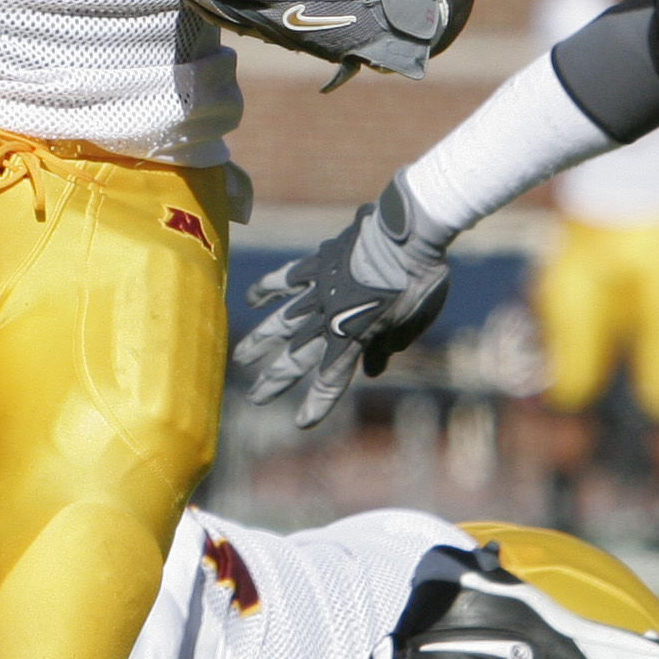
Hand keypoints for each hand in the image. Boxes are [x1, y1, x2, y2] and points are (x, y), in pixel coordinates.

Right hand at [234, 171, 452, 426]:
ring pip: (282, 322)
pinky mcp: (317, 264)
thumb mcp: (411, 325)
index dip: (317, 403)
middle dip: (276, 379)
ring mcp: (318, 291)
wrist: (408, 236)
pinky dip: (267, 288)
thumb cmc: (418, 283)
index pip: (331, 379)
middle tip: (255, 397)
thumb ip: (387, 348)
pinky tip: (251, 299)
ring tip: (240, 358)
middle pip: (297, 356)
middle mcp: (329, 319)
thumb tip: (373, 369)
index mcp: (353, 337)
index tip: (303, 422)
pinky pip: (286, 278)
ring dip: (260, 342)